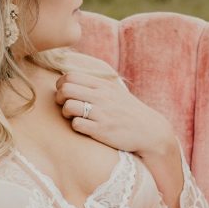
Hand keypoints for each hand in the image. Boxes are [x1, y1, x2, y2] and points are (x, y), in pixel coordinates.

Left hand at [53, 55, 175, 157]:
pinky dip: (76, 126)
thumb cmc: (128, 111)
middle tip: (65, 105)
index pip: (70, 76)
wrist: (149, 131)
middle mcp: (101, 97)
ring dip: (66, 113)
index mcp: (103, 85)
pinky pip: (76, 124)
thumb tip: (73, 80)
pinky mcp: (101, 130)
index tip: (66, 93)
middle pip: (65, 89)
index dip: (61, 84)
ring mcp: (101, 113)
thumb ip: (96, 85)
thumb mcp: (115, 91)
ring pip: (68, 106)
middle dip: (59, 98)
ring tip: (73, 117)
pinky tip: (84, 127)